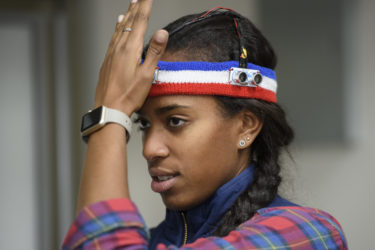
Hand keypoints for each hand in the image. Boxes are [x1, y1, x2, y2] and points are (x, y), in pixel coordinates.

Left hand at [94, 0, 168, 115]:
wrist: (109, 108)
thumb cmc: (128, 95)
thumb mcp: (146, 75)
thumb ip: (154, 52)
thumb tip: (162, 32)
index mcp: (130, 49)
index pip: (140, 21)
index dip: (145, 6)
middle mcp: (119, 47)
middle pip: (130, 22)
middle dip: (137, 7)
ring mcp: (112, 53)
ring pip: (120, 28)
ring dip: (127, 15)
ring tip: (131, 5)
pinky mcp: (108, 60)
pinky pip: (114, 37)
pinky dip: (118, 27)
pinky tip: (118, 25)